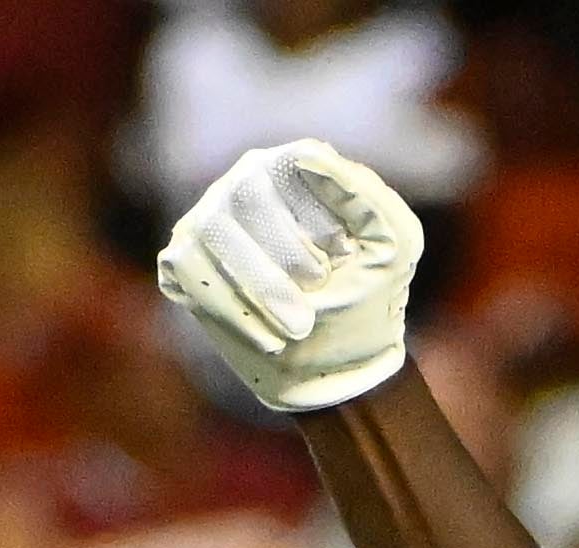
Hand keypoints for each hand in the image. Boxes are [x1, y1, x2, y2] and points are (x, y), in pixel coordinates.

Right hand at [155, 140, 427, 416]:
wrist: (335, 365)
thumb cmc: (368, 296)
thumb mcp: (394, 244)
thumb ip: (367, 194)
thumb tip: (311, 152)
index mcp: (297, 165)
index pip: (290, 162)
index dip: (312, 218)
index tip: (338, 261)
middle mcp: (247, 181)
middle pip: (245, 194)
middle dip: (279, 261)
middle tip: (307, 316)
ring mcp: (210, 217)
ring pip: (212, 230)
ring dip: (255, 289)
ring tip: (293, 332)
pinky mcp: (183, 258)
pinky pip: (186, 266)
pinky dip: (226, 308)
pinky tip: (264, 338)